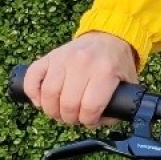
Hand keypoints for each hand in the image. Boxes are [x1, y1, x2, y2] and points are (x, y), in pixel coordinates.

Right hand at [22, 31, 137, 127]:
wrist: (108, 37)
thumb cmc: (116, 64)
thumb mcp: (128, 83)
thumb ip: (118, 105)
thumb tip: (97, 122)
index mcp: (105, 71)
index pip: (91, 106)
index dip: (88, 120)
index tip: (90, 120)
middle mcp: (83, 62)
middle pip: (68, 103)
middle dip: (70, 118)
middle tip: (74, 118)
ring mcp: (64, 57)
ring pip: (48, 93)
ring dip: (51, 110)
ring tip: (59, 112)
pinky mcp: (49, 56)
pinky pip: (32, 77)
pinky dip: (33, 93)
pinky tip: (41, 101)